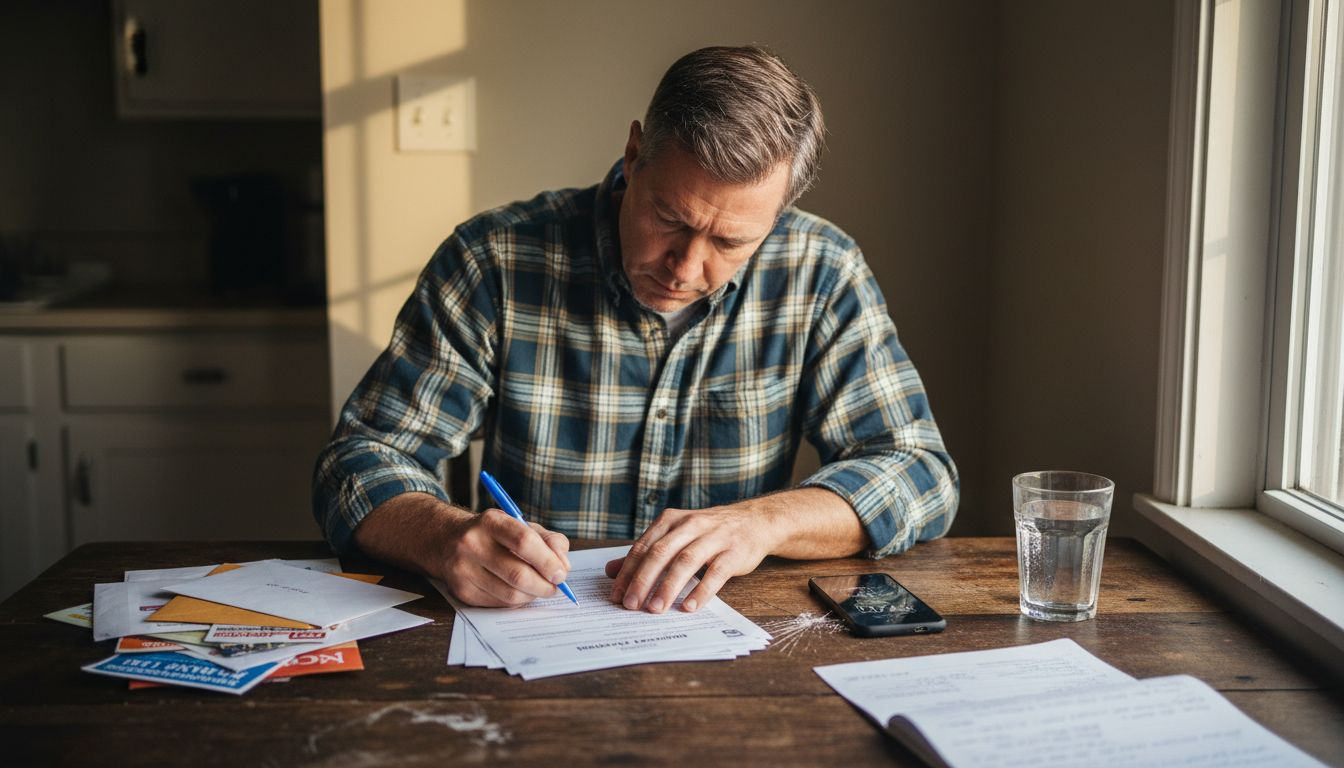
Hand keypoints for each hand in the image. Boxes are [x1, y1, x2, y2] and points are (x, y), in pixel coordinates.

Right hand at [436, 507, 571, 607]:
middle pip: (518, 574)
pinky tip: (519, 591)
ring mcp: (463, 569)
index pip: (524, 541)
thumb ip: (549, 541)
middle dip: (544, 585)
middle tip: (555, 586)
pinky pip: (499, 604)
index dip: (547, 561)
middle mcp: (472, 544)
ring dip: (533, 595)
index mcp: (490, 521)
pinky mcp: (462, 591)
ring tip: (539, 588)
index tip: (561, 573)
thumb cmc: (495, 534)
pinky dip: (517, 601)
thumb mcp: (522, 525)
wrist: (449, 541)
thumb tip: (563, 567)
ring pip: (510, 594)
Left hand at [605, 503, 779, 613]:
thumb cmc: (708, 533)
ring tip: (656, 608)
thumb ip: (645, 552)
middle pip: (661, 553)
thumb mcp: (675, 535)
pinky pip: (716, 572)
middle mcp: (691, 525)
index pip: (644, 546)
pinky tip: (689, 606)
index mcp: (671, 520)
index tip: (616, 595)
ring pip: (686, 561)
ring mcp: (714, 537)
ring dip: (669, 586)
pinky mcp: (734, 551)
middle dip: (643, 580)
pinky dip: (701, 590)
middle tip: (631, 605)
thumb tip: (611, 571)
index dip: (628, 571)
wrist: (754, 521)